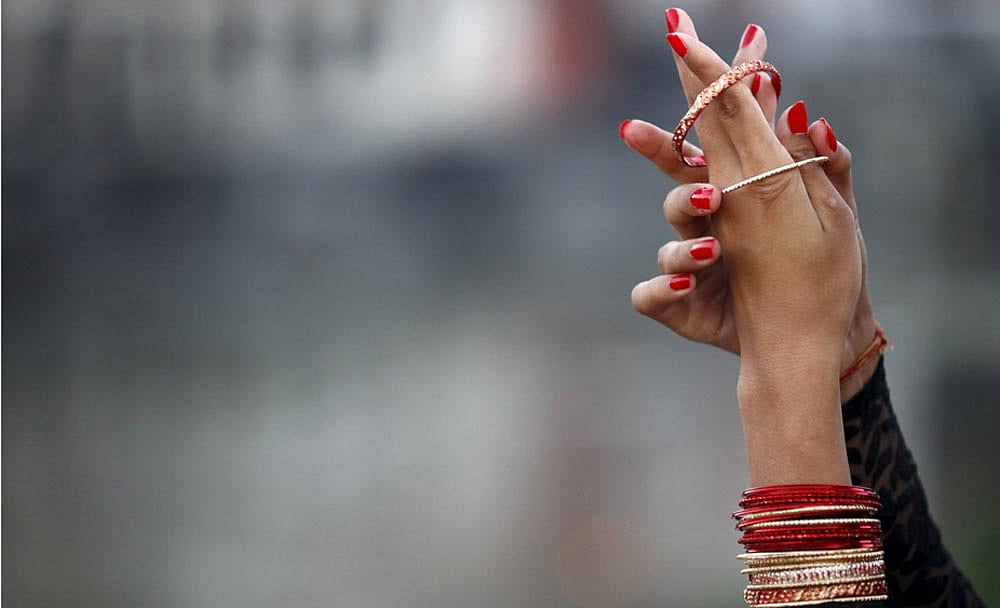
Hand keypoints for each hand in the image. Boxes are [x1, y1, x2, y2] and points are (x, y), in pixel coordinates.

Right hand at [624, 12, 877, 398]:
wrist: (809, 341)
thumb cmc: (814, 273)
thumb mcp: (830, 217)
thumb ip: (822, 166)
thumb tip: (810, 113)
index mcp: (744, 190)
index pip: (724, 132)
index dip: (708, 90)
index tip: (684, 42)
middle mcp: (710, 219)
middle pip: (679, 173)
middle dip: (657, 147)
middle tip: (633, 129)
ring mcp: (691, 260)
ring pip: (671, 229)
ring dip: (686, 222)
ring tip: (717, 226)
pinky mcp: (680, 304)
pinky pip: (651, 293)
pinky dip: (663, 287)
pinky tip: (689, 284)